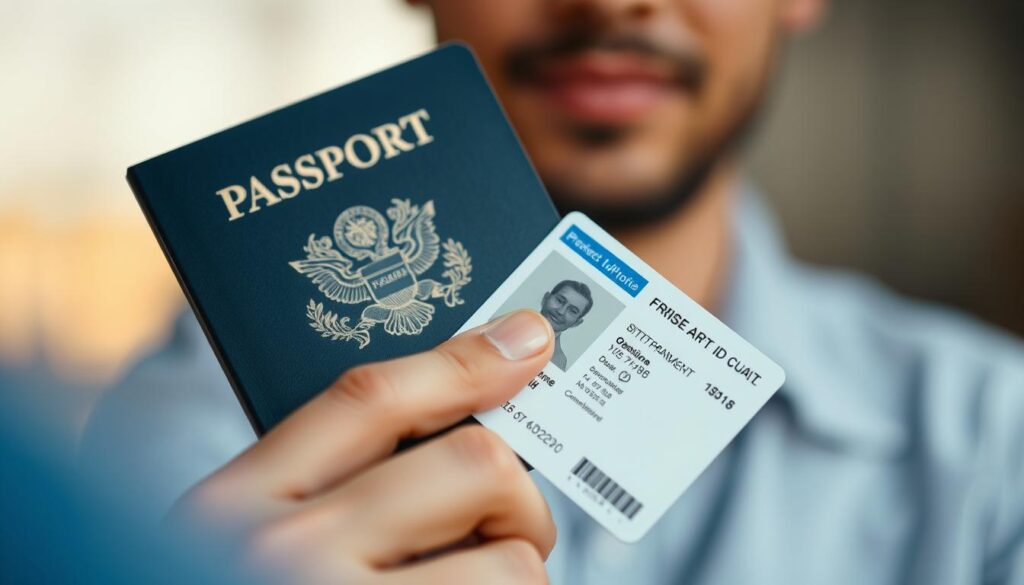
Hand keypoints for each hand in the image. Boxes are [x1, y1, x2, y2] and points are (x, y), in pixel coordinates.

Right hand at [171, 310, 555, 583]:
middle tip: (506, 524)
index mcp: (238, 503)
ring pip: (512, 564)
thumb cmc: (229, 579)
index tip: (526, 343)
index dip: (463, 361)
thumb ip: (323, 477)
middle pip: (471, 464)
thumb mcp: (238, 532)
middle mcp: (289, 555)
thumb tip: (451, 424)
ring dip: (514, 573)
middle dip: (515, 494)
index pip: (369, 398)